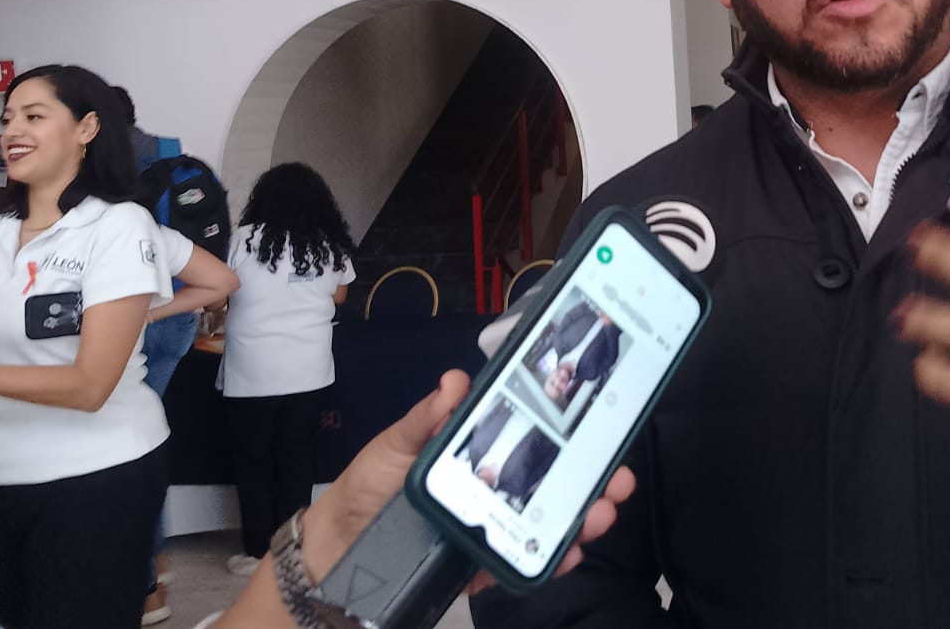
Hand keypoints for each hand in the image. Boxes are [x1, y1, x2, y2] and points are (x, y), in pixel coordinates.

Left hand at [302, 370, 634, 593]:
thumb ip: (426, 419)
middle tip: (617, 481)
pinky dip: (543, 563)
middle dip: (594, 482)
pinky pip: (517, 566)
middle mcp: (493, 490)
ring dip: (579, 522)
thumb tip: (454, 382)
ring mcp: (489, 530)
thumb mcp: (396, 444)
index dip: (574, 438)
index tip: (606, 429)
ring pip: (545, 525)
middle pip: (554, 485)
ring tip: (596, 518)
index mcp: (480, 454)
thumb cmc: (369, 486)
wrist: (332, 550)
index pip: (536, 441)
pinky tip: (561, 556)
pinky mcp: (477, 568)